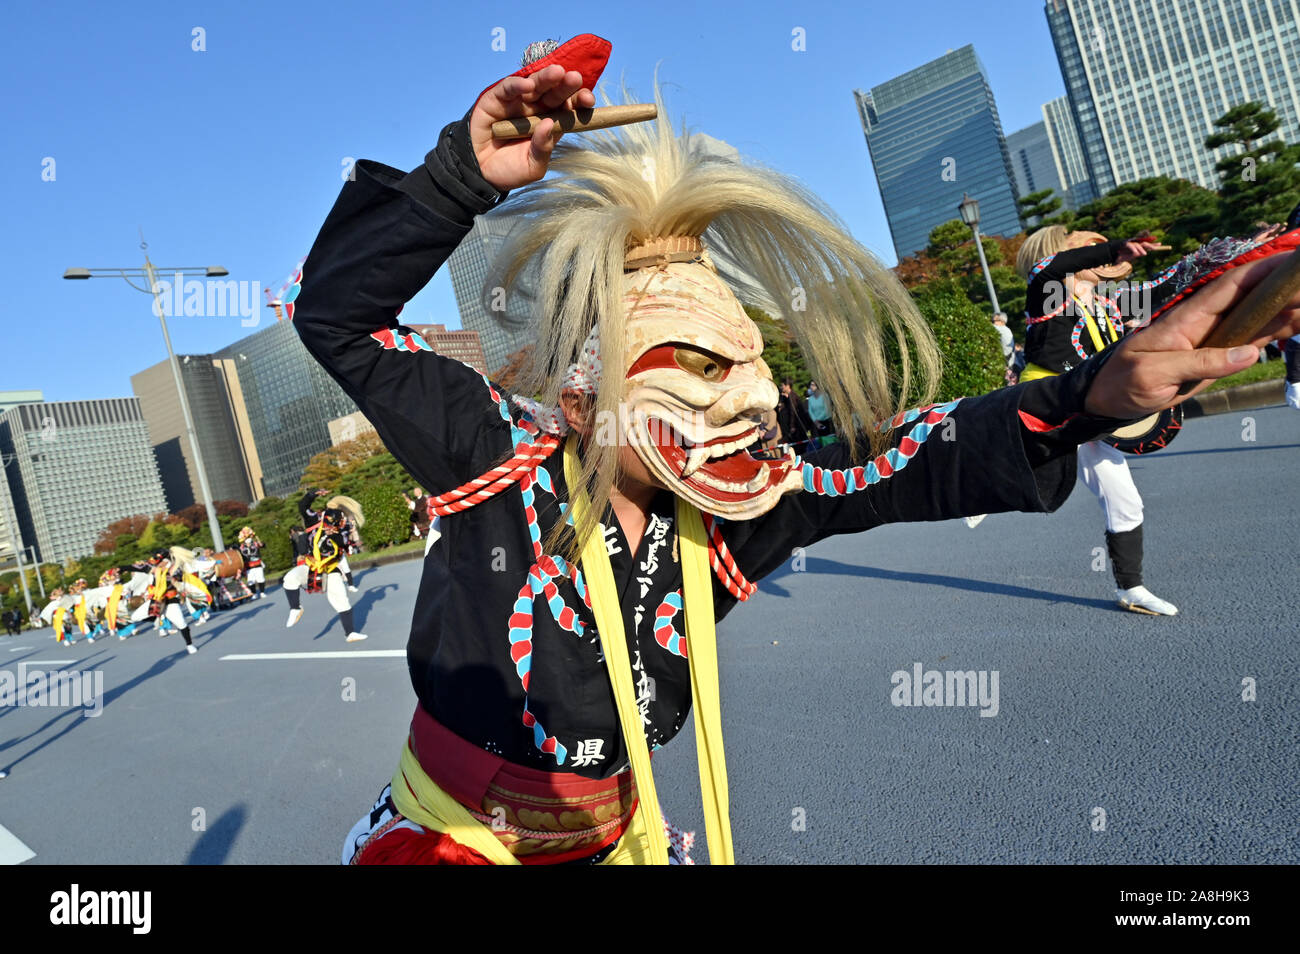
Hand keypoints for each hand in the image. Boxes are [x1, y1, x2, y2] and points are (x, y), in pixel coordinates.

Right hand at [469, 64, 595, 191]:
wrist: (479, 174)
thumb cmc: (509, 170)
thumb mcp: (532, 166)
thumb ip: (543, 149)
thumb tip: (549, 125)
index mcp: (550, 123)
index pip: (568, 108)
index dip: (578, 102)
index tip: (588, 101)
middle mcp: (536, 109)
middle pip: (554, 93)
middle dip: (566, 85)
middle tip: (575, 79)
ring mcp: (517, 102)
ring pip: (534, 85)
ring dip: (546, 78)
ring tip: (557, 73)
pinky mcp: (496, 99)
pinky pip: (508, 88)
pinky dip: (517, 84)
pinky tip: (527, 85)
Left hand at [1086, 252, 1299, 417]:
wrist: (1109, 398)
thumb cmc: (1125, 381)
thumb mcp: (1154, 374)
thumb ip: (1200, 363)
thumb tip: (1248, 353)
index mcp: (1186, 318)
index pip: (1229, 287)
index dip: (1261, 270)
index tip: (1290, 262)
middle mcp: (1205, 322)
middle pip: (1251, 297)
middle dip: (1283, 285)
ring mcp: (1214, 337)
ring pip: (1258, 316)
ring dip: (1288, 307)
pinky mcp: (1219, 355)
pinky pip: (1253, 338)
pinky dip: (1279, 330)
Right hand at [1116, 231, 1163, 262]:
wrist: (1112, 254)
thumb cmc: (1122, 255)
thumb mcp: (1132, 256)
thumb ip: (1138, 254)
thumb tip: (1145, 253)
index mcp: (1137, 246)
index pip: (1146, 244)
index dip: (1153, 244)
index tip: (1160, 244)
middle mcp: (1134, 243)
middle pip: (1144, 243)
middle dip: (1150, 245)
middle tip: (1155, 248)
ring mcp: (1130, 243)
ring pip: (1138, 245)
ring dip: (1142, 250)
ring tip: (1145, 254)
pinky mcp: (1124, 244)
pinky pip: (1131, 246)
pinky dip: (1134, 249)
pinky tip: (1136, 253)